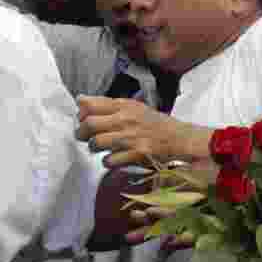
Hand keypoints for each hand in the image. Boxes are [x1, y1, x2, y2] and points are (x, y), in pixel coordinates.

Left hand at [76, 95, 213, 168]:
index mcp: (125, 106)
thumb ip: (109, 105)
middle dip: (82, 133)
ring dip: (95, 148)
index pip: (90, 104)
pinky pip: (108, 161)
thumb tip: (80, 100)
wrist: (180, 139)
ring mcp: (131, 137)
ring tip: (103, 148)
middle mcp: (126, 119)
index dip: (81, 114)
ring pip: (95, 143)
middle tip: (87, 138)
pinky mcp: (136, 154)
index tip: (84, 119)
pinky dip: (108, 161)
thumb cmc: (155, 124)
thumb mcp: (135, 108)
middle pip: (88, 124)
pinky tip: (116, 158)